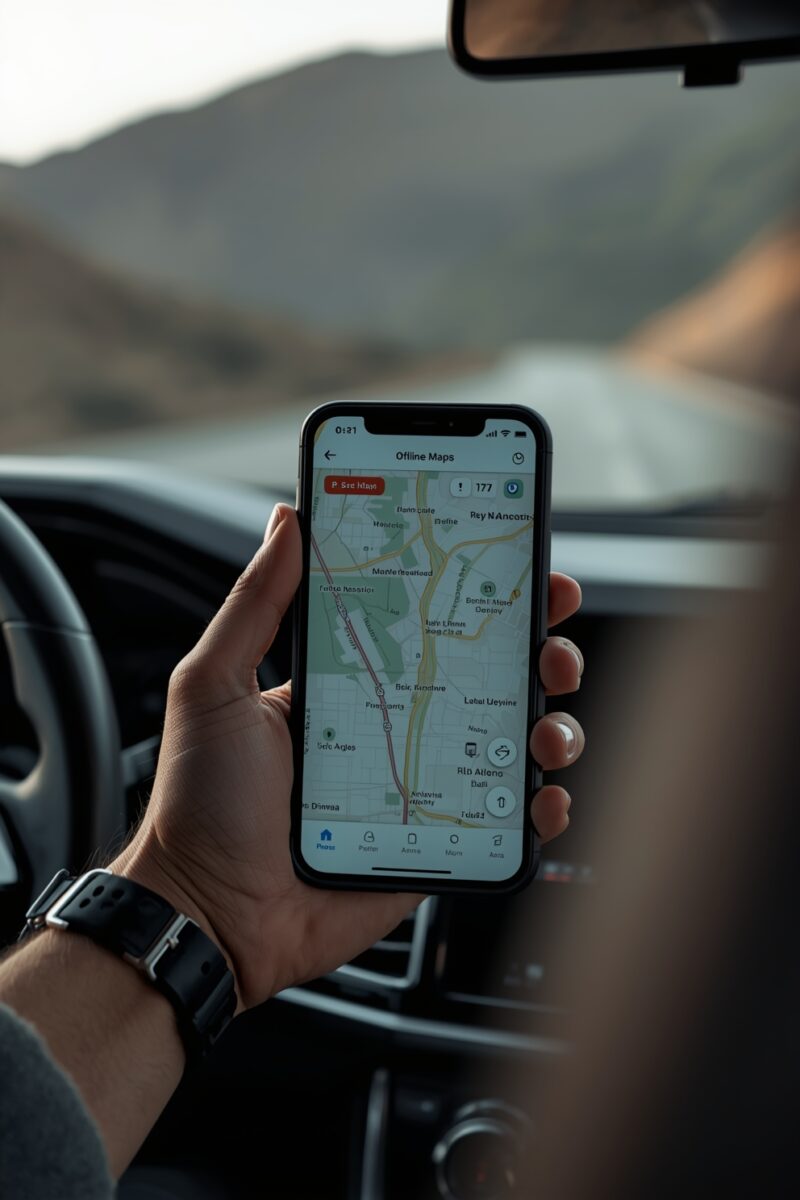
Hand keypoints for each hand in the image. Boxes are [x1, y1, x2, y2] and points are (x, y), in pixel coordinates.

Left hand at [113, 505, 584, 1009]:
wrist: (209, 914)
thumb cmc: (202, 800)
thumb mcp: (214, 684)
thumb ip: (255, 603)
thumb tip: (287, 519)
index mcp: (353, 684)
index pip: (432, 624)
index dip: (484, 597)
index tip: (524, 572)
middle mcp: (398, 727)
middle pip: (490, 679)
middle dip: (538, 653)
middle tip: (550, 646)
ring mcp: (423, 788)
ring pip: (510, 744)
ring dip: (552, 726)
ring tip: (549, 729)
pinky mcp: (437, 843)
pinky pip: (506, 821)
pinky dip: (542, 807)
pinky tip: (545, 797)